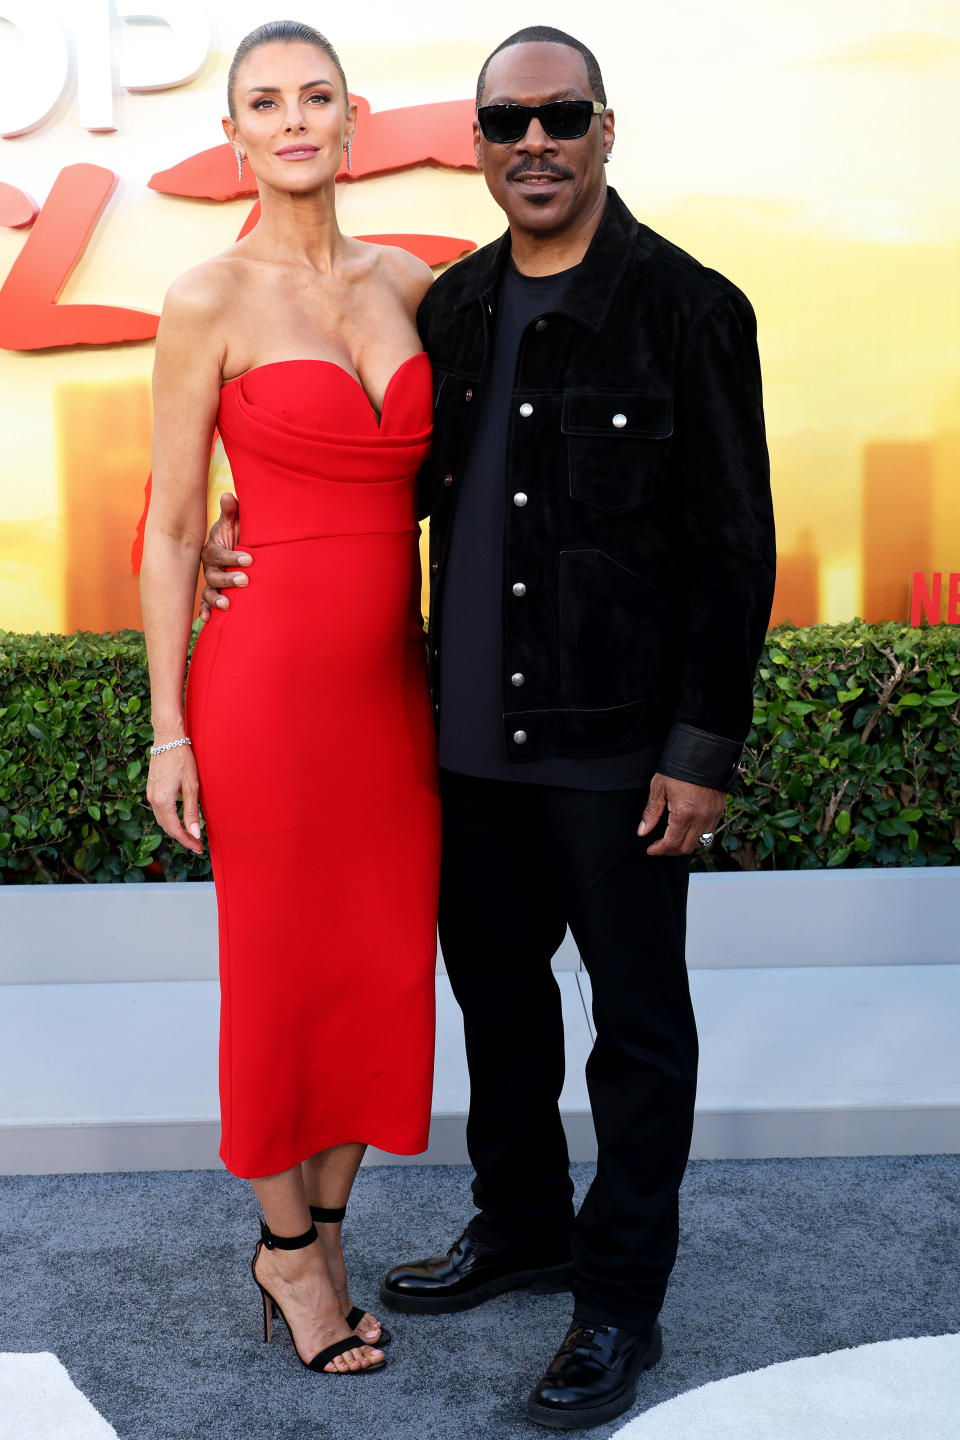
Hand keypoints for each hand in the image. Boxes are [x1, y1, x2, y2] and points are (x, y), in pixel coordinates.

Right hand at [146, 744, 203, 852]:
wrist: (168, 738)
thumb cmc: (182, 758)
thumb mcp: (191, 786)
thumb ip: (191, 811)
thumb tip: (195, 833)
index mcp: (162, 801)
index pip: (175, 830)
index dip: (187, 841)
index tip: (200, 849)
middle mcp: (152, 799)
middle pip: (167, 827)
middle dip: (182, 838)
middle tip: (198, 845)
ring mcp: (150, 794)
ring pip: (162, 819)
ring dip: (175, 829)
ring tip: (191, 834)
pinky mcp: (151, 788)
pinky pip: (159, 810)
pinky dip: (170, 818)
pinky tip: (180, 818)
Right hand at [199, 492, 250, 623]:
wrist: (240, 548)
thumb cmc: (237, 535)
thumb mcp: (234, 523)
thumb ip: (232, 512)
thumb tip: (229, 496)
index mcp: (213, 549)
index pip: (218, 554)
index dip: (232, 557)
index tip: (249, 559)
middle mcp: (209, 566)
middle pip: (213, 574)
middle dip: (228, 578)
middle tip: (245, 580)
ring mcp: (211, 581)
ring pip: (209, 590)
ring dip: (216, 598)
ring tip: (226, 604)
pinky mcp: (215, 593)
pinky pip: (207, 604)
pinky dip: (206, 611)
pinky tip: (208, 619)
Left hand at [639, 772, 725, 856]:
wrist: (702, 752)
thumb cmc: (678, 768)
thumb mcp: (659, 788)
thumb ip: (651, 813)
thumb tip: (642, 832)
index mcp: (684, 814)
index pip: (672, 843)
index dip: (659, 850)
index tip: (651, 849)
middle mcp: (701, 818)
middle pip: (686, 848)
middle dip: (671, 850)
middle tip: (659, 846)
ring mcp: (712, 815)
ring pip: (700, 843)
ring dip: (685, 844)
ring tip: (672, 838)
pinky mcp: (719, 810)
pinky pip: (709, 832)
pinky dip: (697, 836)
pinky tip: (686, 829)